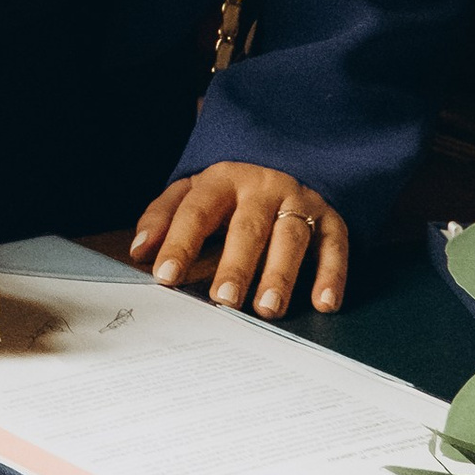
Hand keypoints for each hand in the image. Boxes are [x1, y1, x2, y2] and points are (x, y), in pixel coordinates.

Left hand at [130, 166, 345, 315]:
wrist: (284, 165)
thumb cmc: (229, 195)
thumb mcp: (191, 194)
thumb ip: (161, 218)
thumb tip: (139, 251)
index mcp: (222, 179)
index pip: (197, 210)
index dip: (179, 243)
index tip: (165, 276)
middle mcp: (263, 187)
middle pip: (248, 226)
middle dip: (236, 264)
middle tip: (223, 300)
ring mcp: (300, 201)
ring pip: (291, 237)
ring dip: (281, 274)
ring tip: (267, 309)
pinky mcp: (331, 219)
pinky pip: (335, 246)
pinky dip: (332, 275)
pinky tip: (323, 303)